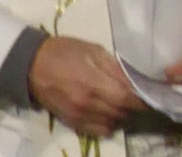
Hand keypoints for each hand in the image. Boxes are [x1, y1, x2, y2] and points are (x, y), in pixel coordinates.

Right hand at [27, 36, 144, 138]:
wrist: (32, 64)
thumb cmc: (65, 51)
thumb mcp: (93, 50)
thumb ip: (115, 68)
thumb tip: (135, 81)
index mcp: (95, 82)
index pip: (128, 99)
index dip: (142, 99)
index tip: (148, 94)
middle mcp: (89, 103)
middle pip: (122, 112)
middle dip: (132, 106)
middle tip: (134, 97)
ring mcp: (81, 115)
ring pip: (113, 123)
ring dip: (120, 115)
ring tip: (118, 103)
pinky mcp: (73, 123)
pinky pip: (99, 131)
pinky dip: (107, 123)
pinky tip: (105, 112)